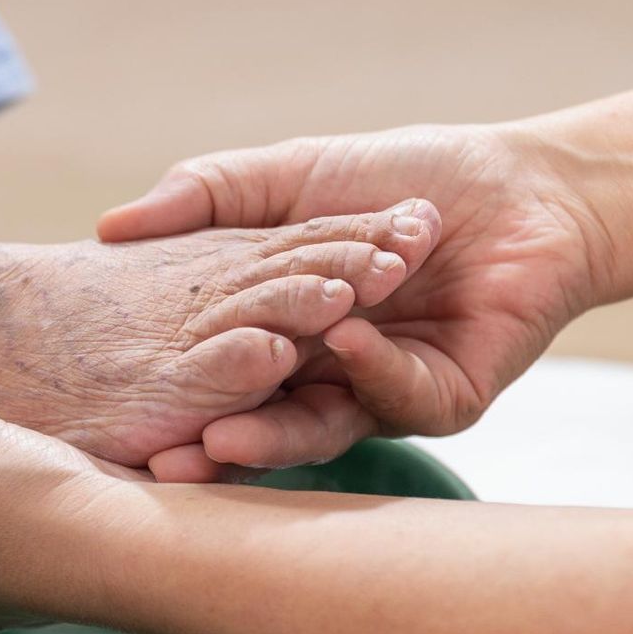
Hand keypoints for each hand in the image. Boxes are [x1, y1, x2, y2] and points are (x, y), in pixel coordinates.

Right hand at [98, 125, 622, 478]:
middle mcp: (321, 378)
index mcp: (280, 336)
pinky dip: (367, 369)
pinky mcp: (443, 401)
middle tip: (159, 457)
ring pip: (317, 432)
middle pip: (252, 422)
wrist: (524, 185)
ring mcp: (380, 396)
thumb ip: (207, 197)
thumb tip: (108, 227)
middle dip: (206, 444)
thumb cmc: (408, 177)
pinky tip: (343, 336)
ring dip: (270, 436)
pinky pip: (397, 399)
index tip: (112, 406)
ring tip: (221, 439)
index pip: (210, 375)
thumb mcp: (288, 177)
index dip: (167, 391)